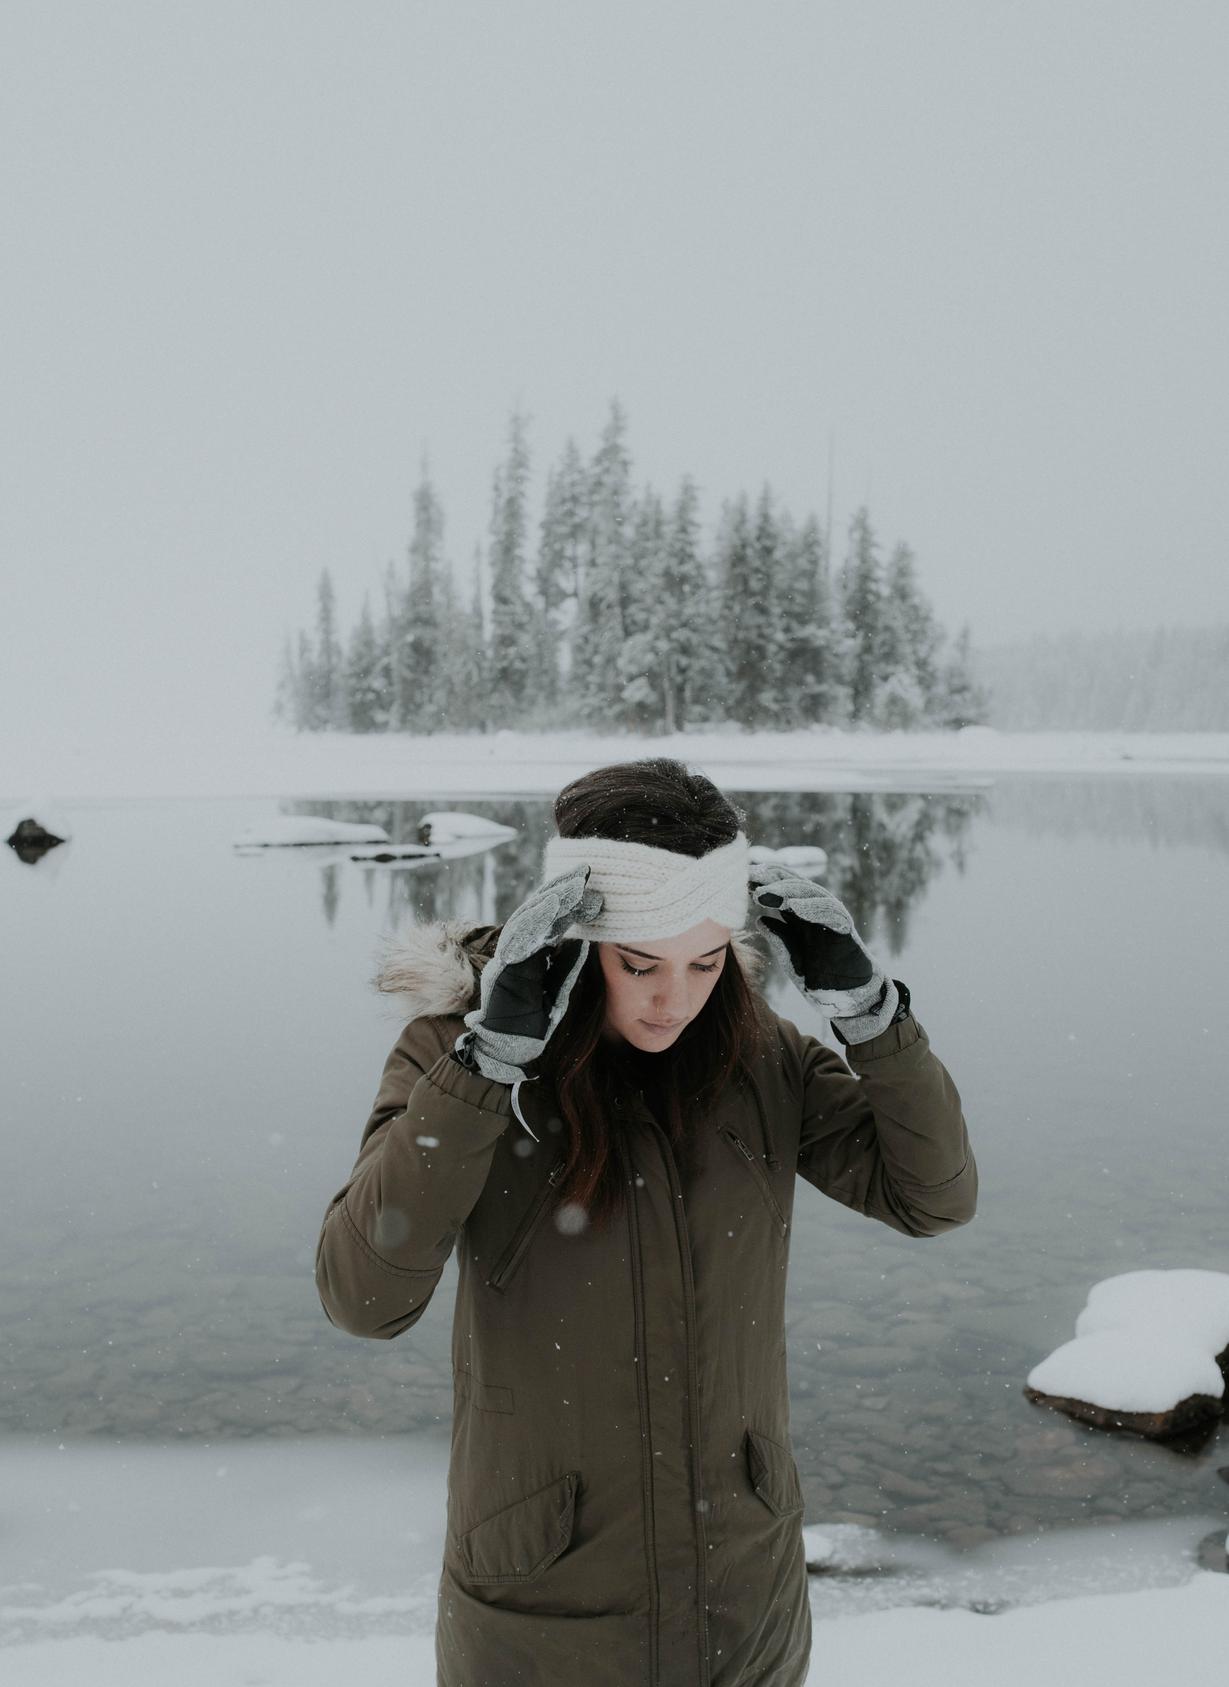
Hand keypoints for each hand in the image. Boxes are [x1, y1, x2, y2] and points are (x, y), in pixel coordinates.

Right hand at [455, 865, 603, 1084]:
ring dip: (549, 904)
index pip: (548, 918)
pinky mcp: (501, 974)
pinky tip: (552, 915)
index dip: (566, 898)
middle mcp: (514, 952)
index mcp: (528, 954)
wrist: (507, 1052)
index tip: (588, 883)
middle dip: (558, 891)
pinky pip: (517, 946)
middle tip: (583, 875)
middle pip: (536, 913)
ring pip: (526, 924)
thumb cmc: (533, 1023)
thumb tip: (588, 942)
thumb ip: (568, 966)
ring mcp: (505, 961)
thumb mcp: (559, 989)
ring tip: (571, 889)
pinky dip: (534, 928)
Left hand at [748, 862, 898, 1041]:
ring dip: (787, 891)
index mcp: (800, 916)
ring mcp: (832, 918)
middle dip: (771, 878)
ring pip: (811, 893)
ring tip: (764, 893)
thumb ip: (779, 938)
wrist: (847, 998)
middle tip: (749, 876)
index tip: (741, 879)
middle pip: (794, 885)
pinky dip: (813, 907)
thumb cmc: (819, 977)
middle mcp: (816, 912)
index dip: (762, 882)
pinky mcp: (845, 930)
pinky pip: (831, 912)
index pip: (781, 890)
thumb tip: (760, 920)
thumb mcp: (791, 958)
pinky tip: (794, 906)